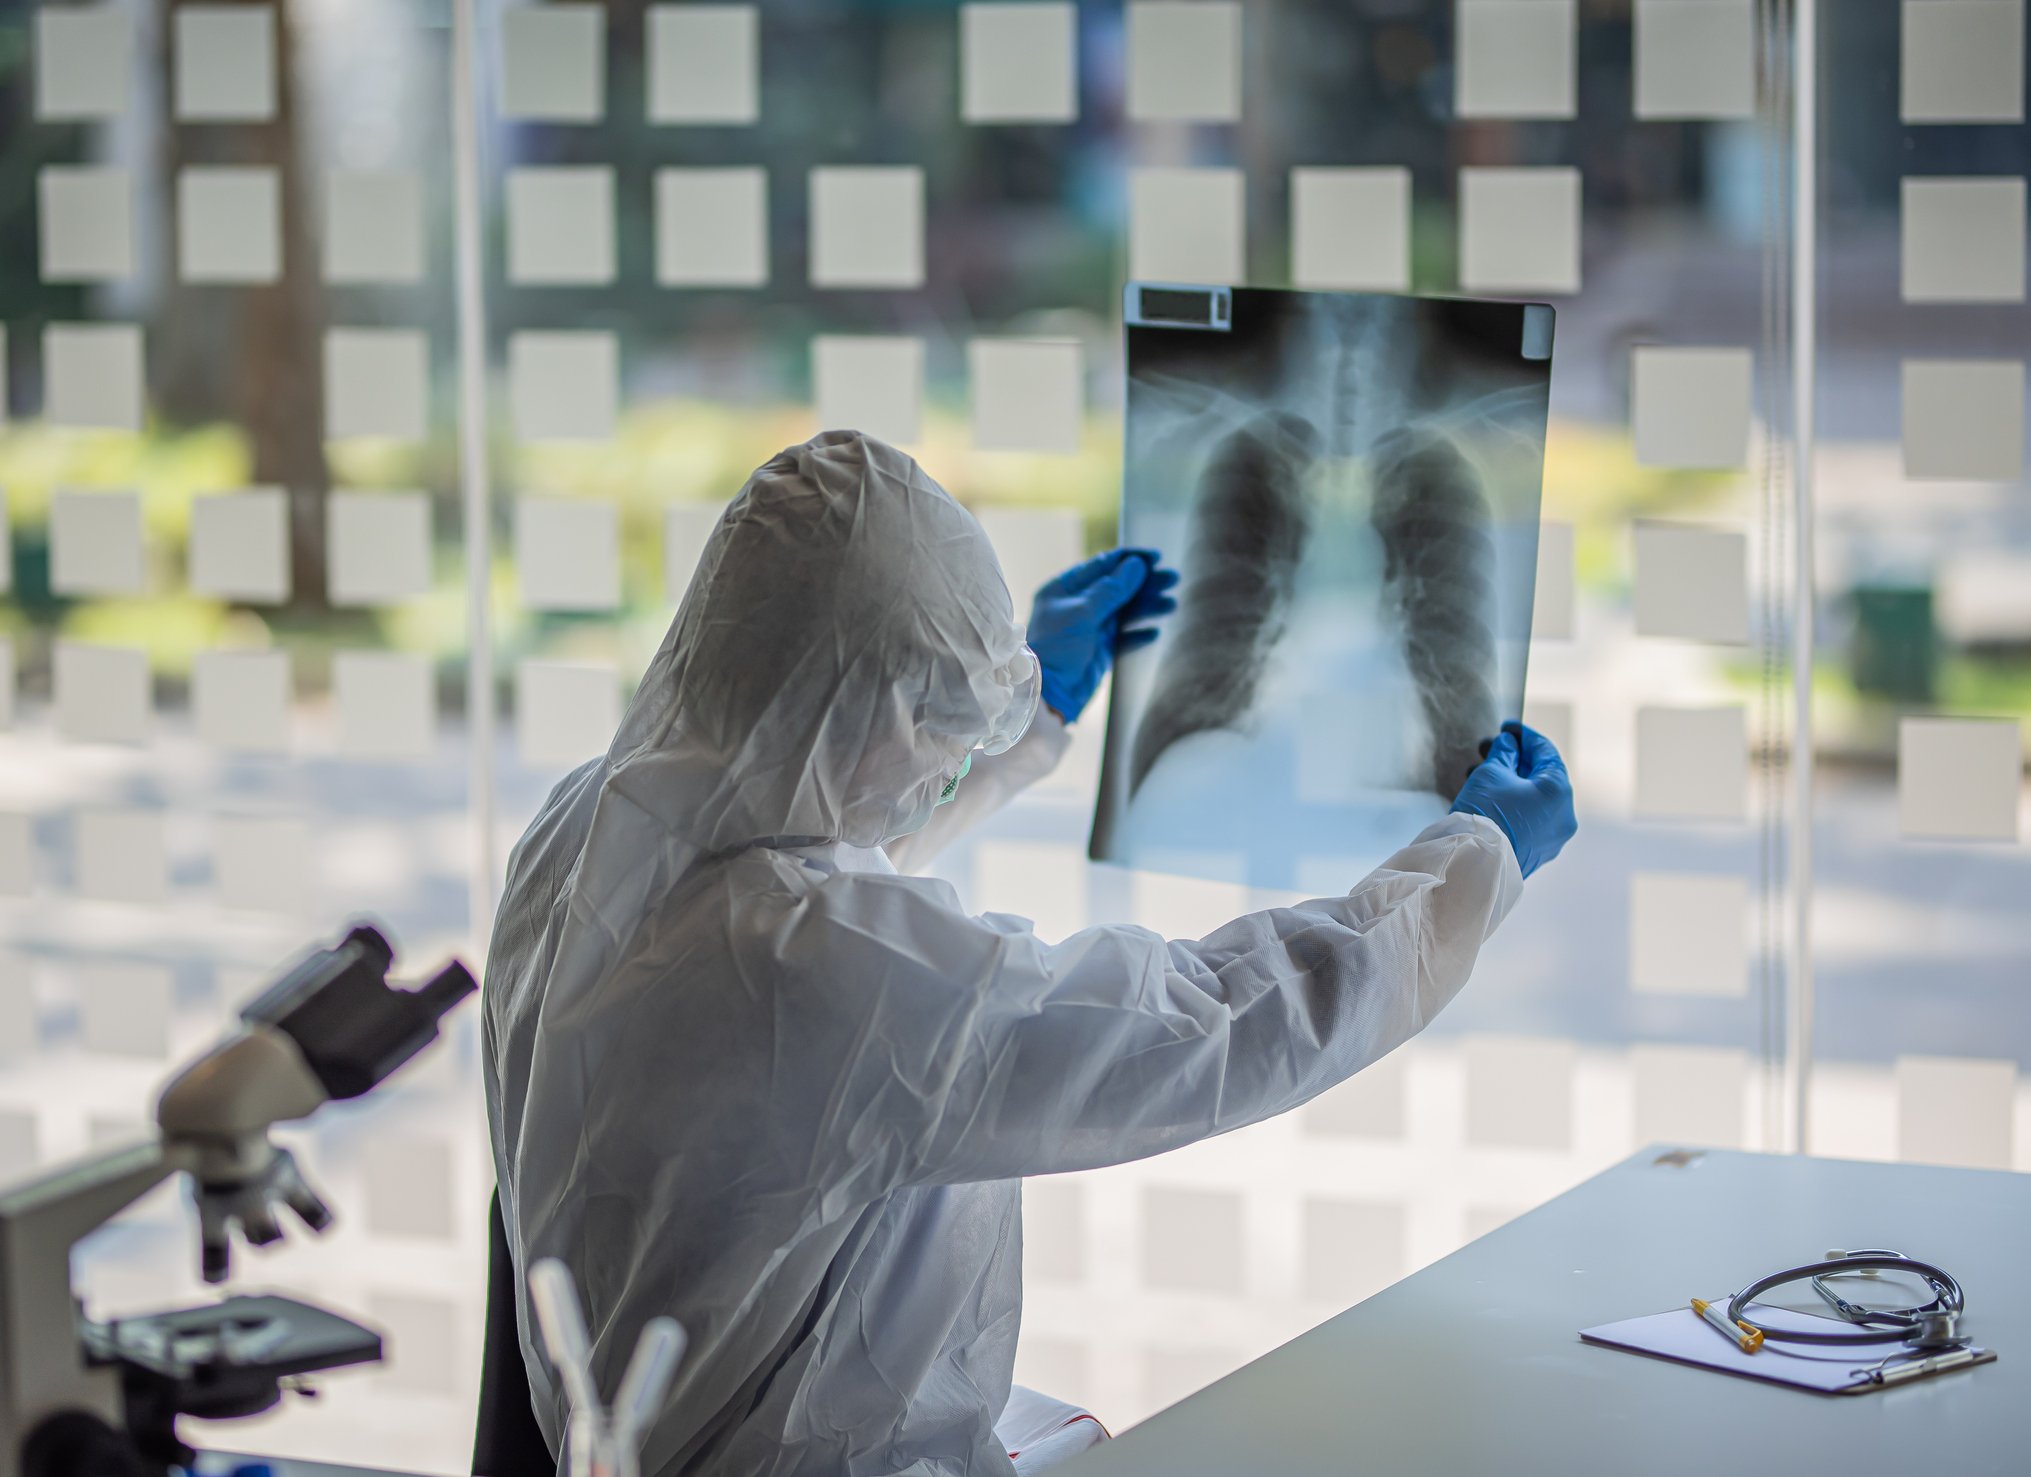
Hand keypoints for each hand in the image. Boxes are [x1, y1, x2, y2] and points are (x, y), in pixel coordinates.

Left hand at [1026, 547, 1178, 722]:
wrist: (1049, 693)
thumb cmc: (1056, 647)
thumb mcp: (1083, 613)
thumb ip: (1112, 589)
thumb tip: (1137, 565)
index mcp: (1066, 588)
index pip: (1102, 565)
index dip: (1130, 559)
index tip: (1156, 558)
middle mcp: (1078, 604)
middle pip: (1118, 587)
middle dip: (1145, 583)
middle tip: (1172, 579)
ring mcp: (1090, 627)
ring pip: (1125, 611)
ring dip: (1147, 607)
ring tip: (1170, 604)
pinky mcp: (1100, 649)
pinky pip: (1124, 636)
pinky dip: (1138, 633)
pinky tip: (1154, 632)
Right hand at [1449, 721, 1575, 878]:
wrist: (1473, 862)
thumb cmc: (1485, 813)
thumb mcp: (1491, 773)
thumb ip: (1504, 753)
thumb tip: (1509, 745)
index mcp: (1559, 791)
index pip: (1545, 752)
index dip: (1524, 736)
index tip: (1507, 728)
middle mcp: (1564, 815)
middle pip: (1541, 777)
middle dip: (1514, 759)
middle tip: (1491, 748)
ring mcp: (1553, 837)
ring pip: (1534, 799)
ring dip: (1511, 782)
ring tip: (1482, 772)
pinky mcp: (1538, 852)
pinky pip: (1529, 818)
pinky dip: (1514, 803)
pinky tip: (1490, 796)